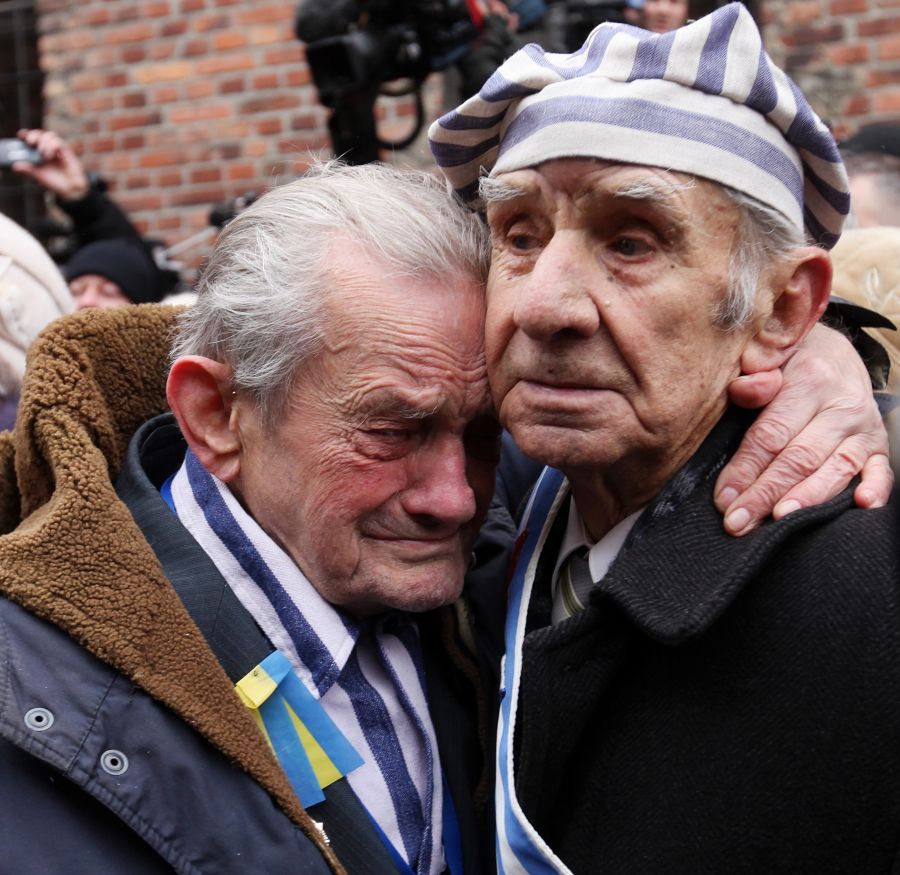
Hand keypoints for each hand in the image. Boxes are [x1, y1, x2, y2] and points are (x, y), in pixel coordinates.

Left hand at [12, 128, 89, 201]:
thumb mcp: (38, 176)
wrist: (70, 189)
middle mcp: (48, 149)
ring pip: (49, 135)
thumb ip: (28, 170)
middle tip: (31, 142)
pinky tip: (51, 156)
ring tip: (44, 155)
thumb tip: (15, 166)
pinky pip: (58, 141)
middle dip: (34, 135)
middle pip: (40, 133)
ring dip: (44, 143)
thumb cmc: (55, 183)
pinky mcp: (66, 150)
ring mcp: (57, 149)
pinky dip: (52, 146)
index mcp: (39, 153)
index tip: (21, 135)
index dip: (26, 134)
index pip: (31, 138)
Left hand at [715, 322, 892, 534]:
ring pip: (835, 469)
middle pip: (800, 458)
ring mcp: (864, 427)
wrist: (833, 352)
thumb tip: (742, 390)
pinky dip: (875, 489)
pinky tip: (861, 505)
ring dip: (807, 499)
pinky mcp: (878, 444)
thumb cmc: (787, 362)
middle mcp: (842, 405)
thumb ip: (754, 376)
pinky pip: (880, 470)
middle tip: (739, 522)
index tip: (724, 499)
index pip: (772, 434)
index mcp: (809, 381)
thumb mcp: (768, 358)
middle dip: (766, 494)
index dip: (745, 469)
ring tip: (781, 522)